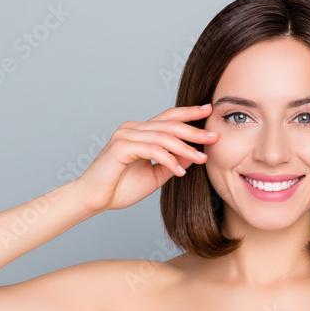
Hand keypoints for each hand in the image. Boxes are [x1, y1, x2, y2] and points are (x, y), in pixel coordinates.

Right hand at [74, 104, 217, 212]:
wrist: (94, 200)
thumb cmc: (120, 188)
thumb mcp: (155, 175)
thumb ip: (172, 162)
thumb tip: (193, 153)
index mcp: (140, 132)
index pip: (168, 117)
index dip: (189, 113)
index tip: (209, 110)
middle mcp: (132, 129)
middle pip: (169, 124)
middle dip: (194, 130)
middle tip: (215, 136)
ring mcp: (125, 135)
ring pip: (163, 136)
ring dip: (185, 148)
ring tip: (201, 159)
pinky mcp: (121, 147)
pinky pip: (152, 149)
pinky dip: (168, 160)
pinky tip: (180, 172)